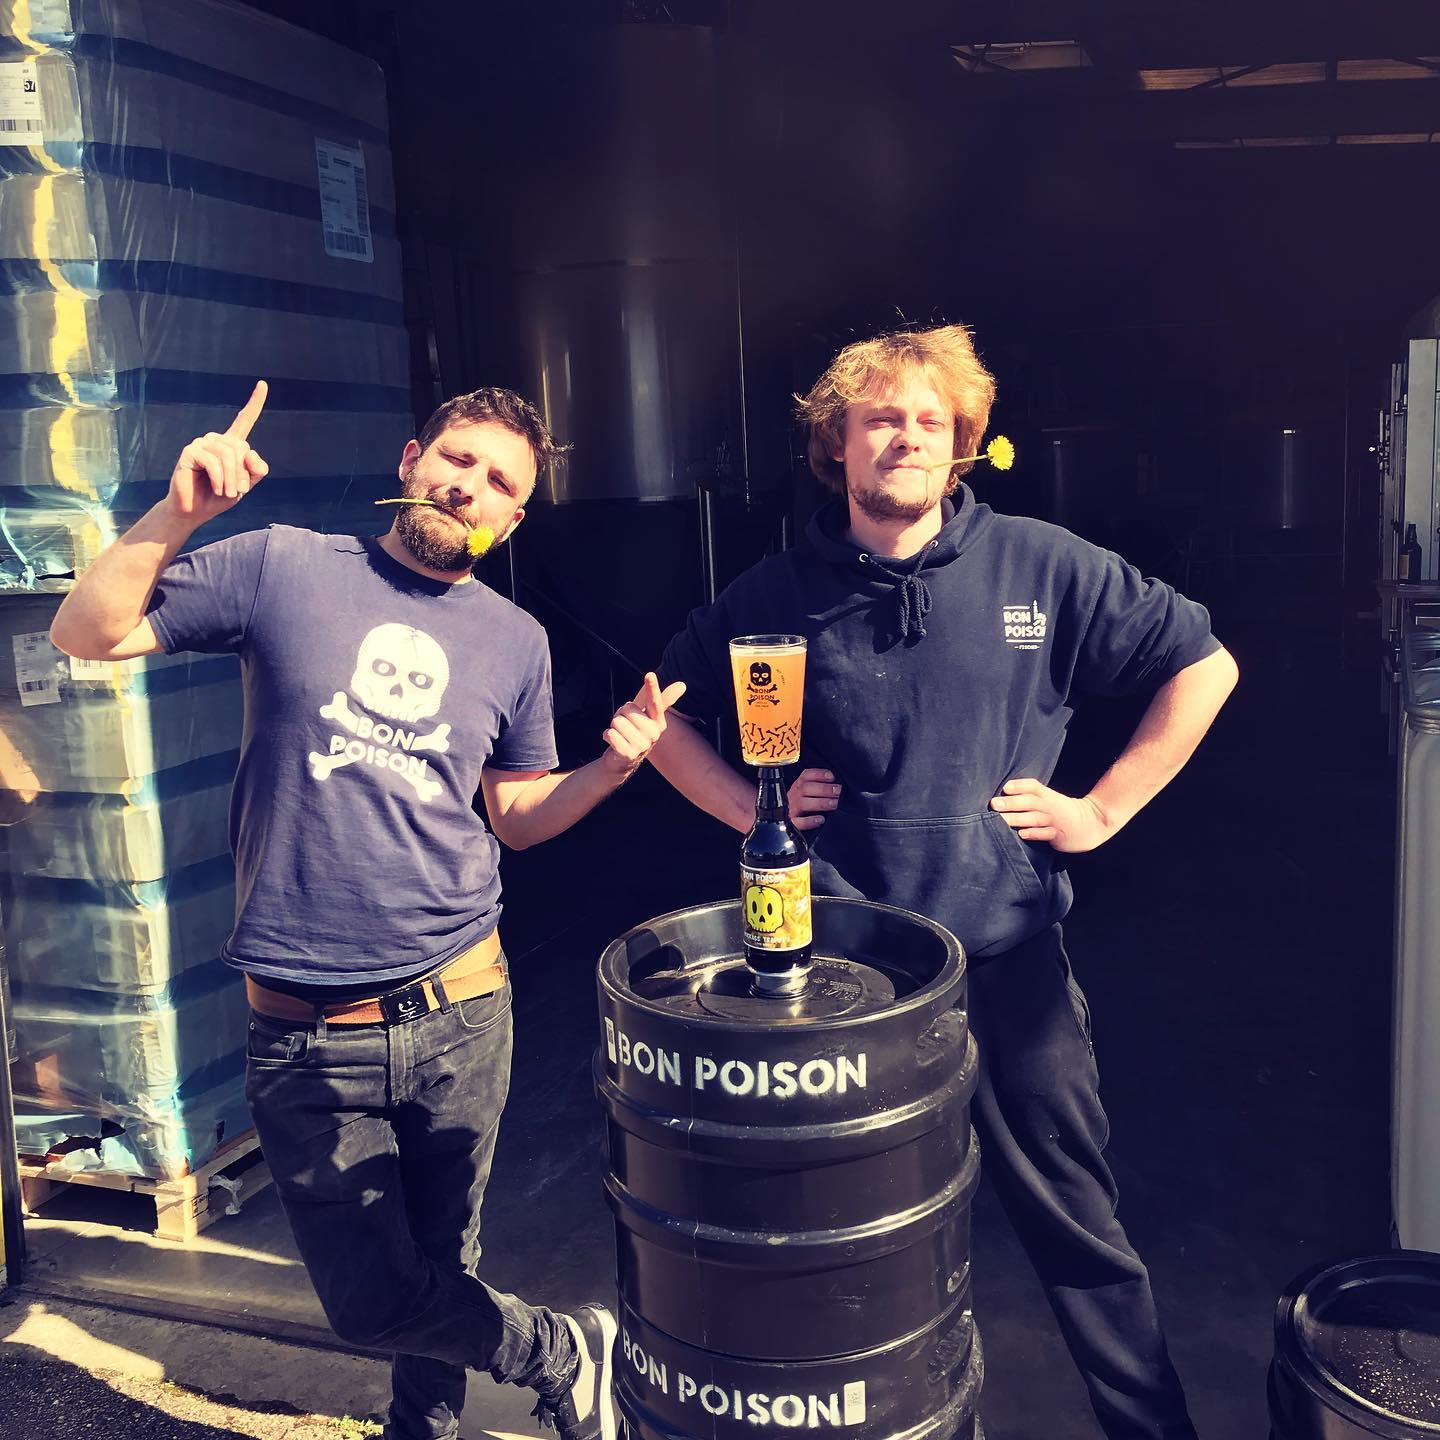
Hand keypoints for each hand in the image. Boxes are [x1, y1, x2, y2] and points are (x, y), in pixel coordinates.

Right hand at [165, 380, 269, 523]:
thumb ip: (255, 470)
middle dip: (243, 474)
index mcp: (232, 445)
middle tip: (237, 491)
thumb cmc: (219, 496)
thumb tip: (252, 454)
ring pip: (229, 456)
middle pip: (242, 449)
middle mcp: (217, 440)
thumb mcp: (245, 485)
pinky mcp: (190, 451)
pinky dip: (220, 480)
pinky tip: (217, 489)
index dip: (255, 403)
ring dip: (232, 479)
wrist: (196, 510)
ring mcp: (202, 443)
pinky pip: (214, 462)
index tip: (263, 384)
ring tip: (226, 493)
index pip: (245, 420)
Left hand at [601, 672, 686, 778]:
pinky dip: (607, 736)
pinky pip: (611, 735)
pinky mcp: (629, 754)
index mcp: (658, 721)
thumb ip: (656, 697)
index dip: (652, 688)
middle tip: (625, 726)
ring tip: (621, 735)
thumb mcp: (644, 713)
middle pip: (627, 708)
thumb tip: (682, 685)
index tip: (649, 675)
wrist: (622, 759)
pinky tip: (614, 743)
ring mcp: (642, 746)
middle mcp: (654, 734)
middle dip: (620, 715)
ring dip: (613, 727)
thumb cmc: (633, 731)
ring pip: (617, 721)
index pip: (655, 701)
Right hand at [788, 767, 840, 830]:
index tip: (832, 777)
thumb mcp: (809, 793)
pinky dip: (809, 821)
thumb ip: (820, 788)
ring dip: (820, 802)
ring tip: (834, 804)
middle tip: (837, 791)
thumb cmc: (804, 806)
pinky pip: (798, 822)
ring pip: (803, 803)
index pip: (806, 776)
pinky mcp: (792, 824)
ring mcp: (792, 810)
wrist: (788, 822)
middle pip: (805, 788)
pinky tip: (821, 819)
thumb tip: (837, 786)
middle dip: (823, 789)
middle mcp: (794, 796)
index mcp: (798, 786)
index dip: (819, 774)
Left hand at [990, 778, 1112, 852]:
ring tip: (1001, 820)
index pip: (1033, 787)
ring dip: (1017, 818)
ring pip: (1034, 818)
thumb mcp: (1050, 799)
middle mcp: (1050, 806)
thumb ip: (1031, 796)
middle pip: (1030, 802)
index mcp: (1047, 795)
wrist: (1091, 823)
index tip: (1006, 787)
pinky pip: (1044, 834)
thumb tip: (1003, 796)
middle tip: (994, 804)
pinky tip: (1022, 834)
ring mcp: (1053, 821)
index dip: (1020, 786)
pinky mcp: (1057, 835)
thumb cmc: (1062, 811)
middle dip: (1011, 803)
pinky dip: (1034, 834)